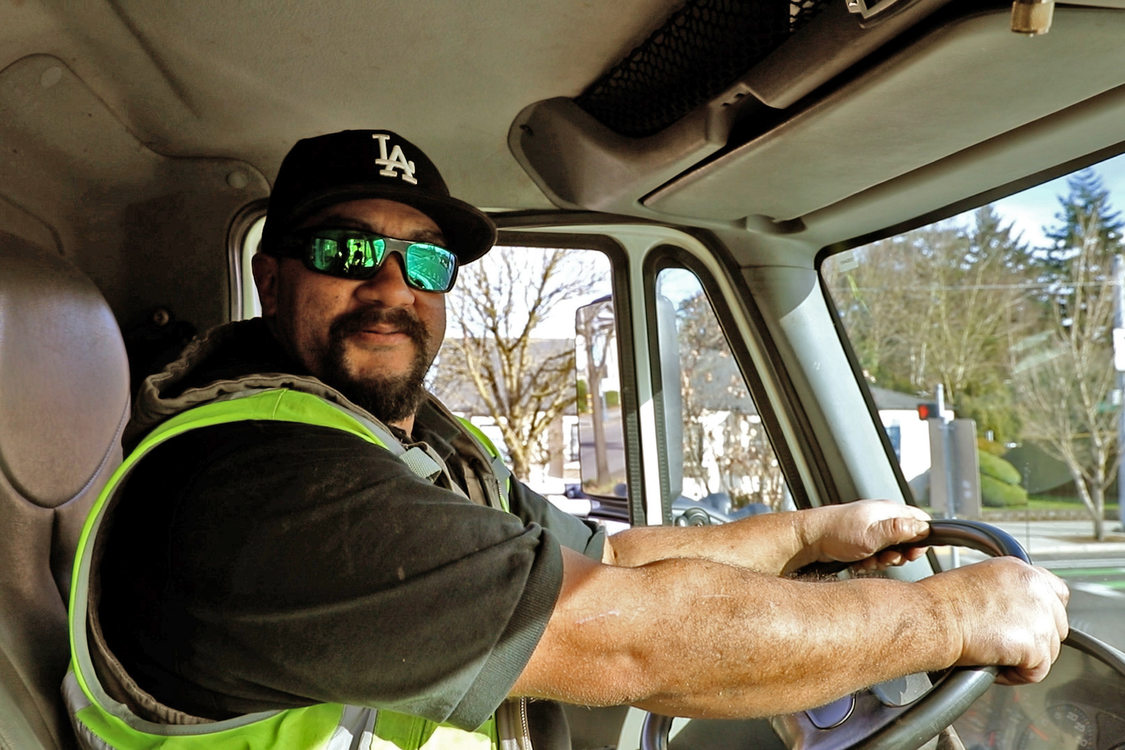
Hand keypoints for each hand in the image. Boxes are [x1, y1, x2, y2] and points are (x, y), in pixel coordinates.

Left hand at [793, 499, 930, 571]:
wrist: (808, 539)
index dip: (921, 539)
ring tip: (866, 561)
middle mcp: (881, 517)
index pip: (920, 520)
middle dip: (899, 555)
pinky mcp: (861, 539)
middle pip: (907, 539)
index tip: (912, 554)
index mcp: (887, 510)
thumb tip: (923, 528)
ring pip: (890, 550)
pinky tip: (858, 563)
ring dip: (882, 560)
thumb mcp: (871, 536)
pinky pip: (875, 554)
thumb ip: (898, 532)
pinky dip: (870, 561)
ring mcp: (871, 528)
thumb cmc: (836, 533)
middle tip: (885, 559)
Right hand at [925, 557, 1069, 683]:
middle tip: (1005, 643)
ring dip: (1025, 658)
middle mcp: (1036, 589)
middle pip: (1057, 625)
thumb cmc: (939, 602)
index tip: (1029, 623)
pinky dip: (1016, 675)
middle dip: (1035, 639)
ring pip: (1049, 651)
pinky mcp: (1036, 645)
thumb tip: (1010, 610)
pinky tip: (994, 665)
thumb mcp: (977, 579)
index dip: (1044, 612)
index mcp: (1021, 570)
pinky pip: (1037, 671)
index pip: (1057, 592)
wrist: (933, 618)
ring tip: (993, 654)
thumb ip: (1005, 591)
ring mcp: (1040, 617)